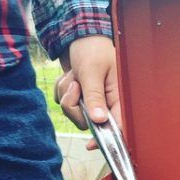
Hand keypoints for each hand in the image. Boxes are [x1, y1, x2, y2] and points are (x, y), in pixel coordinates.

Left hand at [54, 35, 119, 149]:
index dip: (106, 138)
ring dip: (68, 94)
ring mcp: (91, 100)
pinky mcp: (79, 97)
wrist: (77, 34)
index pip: (117, 126)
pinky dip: (62, 90)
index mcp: (117, 98)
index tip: (92, 145)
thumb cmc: (92, 49)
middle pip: (88, 122)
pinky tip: (70, 76)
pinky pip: (64, 103)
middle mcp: (106, 102)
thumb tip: (99, 120)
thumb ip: (95, 97)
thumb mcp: (93, 72)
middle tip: (76, 86)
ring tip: (74, 76)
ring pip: (75, 113)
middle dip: (76, 106)